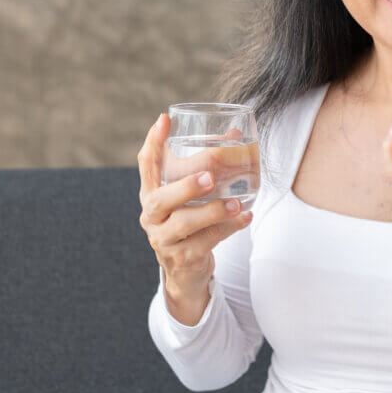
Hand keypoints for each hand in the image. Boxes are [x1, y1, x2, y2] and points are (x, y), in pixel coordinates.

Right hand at [137, 114, 252, 298]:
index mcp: (150, 194)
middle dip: (185, 187)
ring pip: (185, 224)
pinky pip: (206, 241)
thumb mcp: (190, 198)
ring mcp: (164, 239)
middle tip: (210, 177)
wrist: (185, 272)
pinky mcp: (182, 258)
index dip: (153, 142)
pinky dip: (229, 228)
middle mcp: (151, 216)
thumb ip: (206, 169)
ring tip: (236, 203)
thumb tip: (234, 134)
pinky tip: (245, 217)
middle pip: (160, 199)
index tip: (165, 119)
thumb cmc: (190, 223)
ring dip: (213, 212)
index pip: (145, 165)